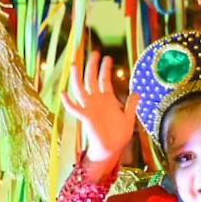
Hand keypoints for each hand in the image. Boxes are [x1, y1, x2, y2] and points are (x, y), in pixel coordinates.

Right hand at [61, 52, 140, 174]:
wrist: (112, 149)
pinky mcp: (85, 117)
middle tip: (94, 53)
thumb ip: (131, 105)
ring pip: (80, 89)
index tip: (107, 57)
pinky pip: (74, 109)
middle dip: (92, 66)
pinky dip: (68, 102)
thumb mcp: (129, 118)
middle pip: (92, 79)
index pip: (104, 79)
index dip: (105, 68)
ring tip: (75, 65)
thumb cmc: (119, 135)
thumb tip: (137, 92)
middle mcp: (97, 101)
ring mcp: (90, 108)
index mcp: (107, 99)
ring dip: (77, 77)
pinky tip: (64, 93)